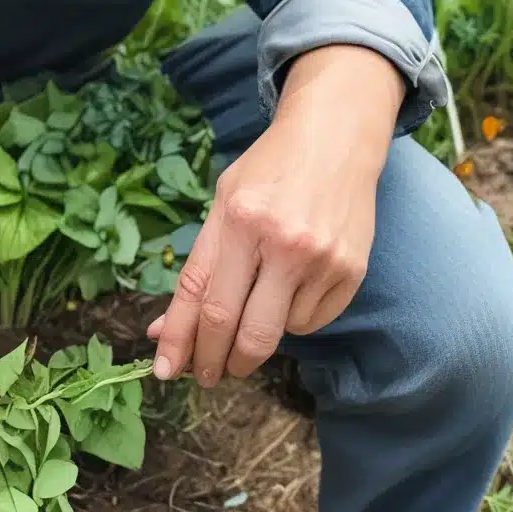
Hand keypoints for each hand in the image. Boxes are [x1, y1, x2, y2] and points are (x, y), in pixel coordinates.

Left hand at [149, 45, 404, 386]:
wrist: (336, 137)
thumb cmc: (268, 172)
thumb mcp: (220, 207)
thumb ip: (195, 272)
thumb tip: (162, 332)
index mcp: (240, 221)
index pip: (203, 300)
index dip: (181, 343)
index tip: (164, 372)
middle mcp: (283, 242)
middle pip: (242, 331)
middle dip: (216, 363)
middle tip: (206, 374)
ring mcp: (322, 260)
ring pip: (277, 333)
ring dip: (257, 335)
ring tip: (258, 299)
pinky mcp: (351, 272)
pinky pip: (310, 322)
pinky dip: (291, 320)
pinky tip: (291, 288)